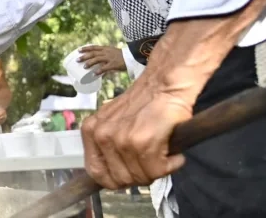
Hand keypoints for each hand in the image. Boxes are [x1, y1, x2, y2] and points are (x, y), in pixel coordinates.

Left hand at [78, 45, 125, 74]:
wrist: (132, 57)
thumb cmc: (122, 57)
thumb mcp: (112, 53)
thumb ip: (105, 58)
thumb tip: (97, 68)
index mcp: (106, 49)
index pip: (93, 47)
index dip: (86, 48)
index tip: (78, 50)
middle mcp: (106, 52)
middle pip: (93, 53)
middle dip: (84, 56)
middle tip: (77, 60)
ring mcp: (110, 58)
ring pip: (97, 59)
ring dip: (90, 63)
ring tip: (84, 67)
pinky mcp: (114, 64)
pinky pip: (105, 68)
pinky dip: (99, 71)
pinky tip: (94, 74)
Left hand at [81, 73, 190, 188]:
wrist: (165, 84)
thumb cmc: (143, 104)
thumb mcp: (114, 122)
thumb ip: (108, 146)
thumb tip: (113, 177)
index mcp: (91, 131)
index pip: (96, 172)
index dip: (115, 180)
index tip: (131, 176)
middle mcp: (102, 136)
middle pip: (120, 179)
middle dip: (140, 177)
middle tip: (153, 165)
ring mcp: (121, 140)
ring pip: (140, 177)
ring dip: (157, 171)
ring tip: (165, 156)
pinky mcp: (143, 142)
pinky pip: (157, 171)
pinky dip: (170, 166)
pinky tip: (175, 155)